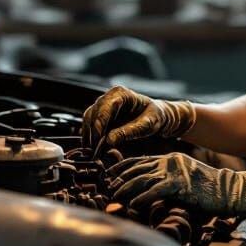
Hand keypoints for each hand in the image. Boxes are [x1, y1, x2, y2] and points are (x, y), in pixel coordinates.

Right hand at [81, 86, 195, 154]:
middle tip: (94, 152)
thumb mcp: (148, 124)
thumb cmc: (155, 117)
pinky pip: (90, 125)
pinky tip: (95, 149)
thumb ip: (130, 131)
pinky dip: (90, 137)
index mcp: (120, 93)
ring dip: (89, 136)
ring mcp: (103, 106)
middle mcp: (108, 97)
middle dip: (92, 134)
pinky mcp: (102, 116)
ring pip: (88, 120)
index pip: (103, 109)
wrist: (158, 117)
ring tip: (94, 152)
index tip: (98, 142)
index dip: (98, 126)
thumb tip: (109, 140)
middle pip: (92, 114)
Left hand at [108, 152, 245, 217]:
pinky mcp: (180, 183)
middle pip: (137, 168)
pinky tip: (133, 205)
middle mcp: (169, 161)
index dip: (122, 168)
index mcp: (170, 158)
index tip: (110, 176)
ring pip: (142, 178)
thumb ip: (167, 182)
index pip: (140, 160)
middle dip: (120, 179)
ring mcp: (174, 171)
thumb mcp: (184, 180)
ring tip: (114, 197)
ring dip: (126, 189)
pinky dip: (142, 198)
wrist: (230, 190)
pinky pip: (155, 190)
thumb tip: (148, 192)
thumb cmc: (208, 190)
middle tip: (107, 188)